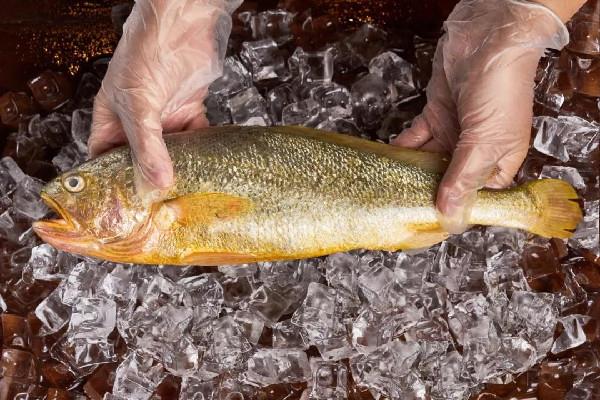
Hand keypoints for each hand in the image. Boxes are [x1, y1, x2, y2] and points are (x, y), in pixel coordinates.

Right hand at [89, 0, 240, 197]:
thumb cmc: (145, 57)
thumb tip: (159, 182)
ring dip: (181, 167)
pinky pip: (197, 137)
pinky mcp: (190, 109)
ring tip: (188, 192)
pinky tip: (209, 165)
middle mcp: (137, 121)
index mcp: (111, 119)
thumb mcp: (139, 107)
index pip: (104, 157)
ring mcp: (165, 116)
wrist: (183, 27)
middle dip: (151, 179)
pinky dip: (203, 150)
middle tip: (161, 205)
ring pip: (172, 151)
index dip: (111, 180)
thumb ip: (149, 147)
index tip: (124, 203)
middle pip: (141, 159)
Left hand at [392, 0, 569, 232]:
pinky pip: (416, 138)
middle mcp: (477, 149)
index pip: (478, 196)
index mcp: (500, 160)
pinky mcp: (435, 114)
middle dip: (429, 192)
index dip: (458, 209)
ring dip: (411, 172)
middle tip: (403, 207)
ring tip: (390, 188)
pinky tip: (388, 160)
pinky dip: (403, 148)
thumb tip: (449, 216)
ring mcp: (455, 131)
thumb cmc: (500, 88)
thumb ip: (463, 178)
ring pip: (429, 160)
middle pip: (450, 179)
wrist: (487, 37)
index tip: (432, 223)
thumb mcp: (484, 141)